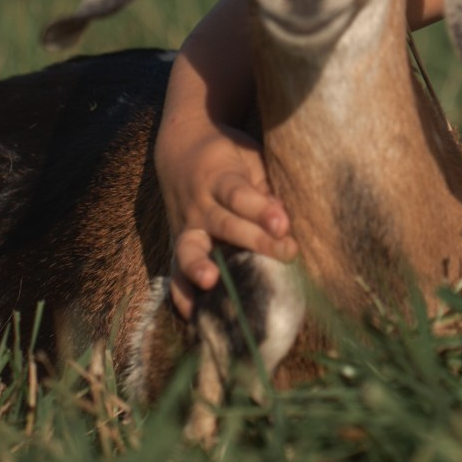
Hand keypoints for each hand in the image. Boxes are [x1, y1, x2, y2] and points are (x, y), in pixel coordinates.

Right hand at [159, 122, 297, 317]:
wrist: (180, 146)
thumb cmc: (227, 154)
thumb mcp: (248, 157)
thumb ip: (264, 187)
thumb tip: (283, 220)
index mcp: (219, 178)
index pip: (240, 195)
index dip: (261, 210)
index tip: (283, 225)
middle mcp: (199, 204)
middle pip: (225, 225)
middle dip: (255, 241)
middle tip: (287, 253)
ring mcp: (185, 226)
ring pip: (190, 249)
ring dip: (199, 267)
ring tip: (212, 282)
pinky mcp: (176, 244)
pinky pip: (175, 271)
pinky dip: (182, 293)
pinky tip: (193, 314)